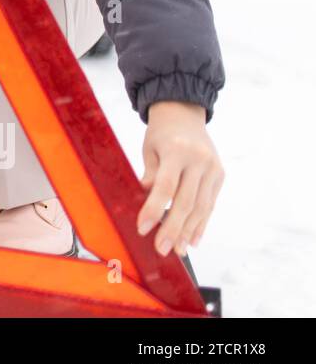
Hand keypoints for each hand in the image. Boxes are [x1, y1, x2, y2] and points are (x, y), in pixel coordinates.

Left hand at [137, 100, 224, 256]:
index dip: (154, 210)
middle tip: (161, 249)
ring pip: (201, 207)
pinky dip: (201, 223)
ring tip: (178, 250)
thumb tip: (147, 201)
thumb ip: (150, 174)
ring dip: (189, 231)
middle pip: (186, 202)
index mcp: (177, 151)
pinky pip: (210, 204)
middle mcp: (199, 161)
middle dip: (172, 229)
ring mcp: (213, 169)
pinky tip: (193, 239)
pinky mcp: (220, 176)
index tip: (142, 229)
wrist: (185, 113)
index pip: (165, 187)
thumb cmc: (161, 132)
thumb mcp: (149, 148)